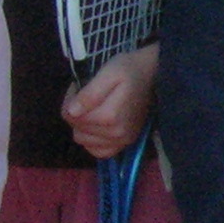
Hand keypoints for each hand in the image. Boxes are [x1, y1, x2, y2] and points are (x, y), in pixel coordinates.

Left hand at [60, 44, 158, 160]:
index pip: (72, 116)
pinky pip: (99, 152)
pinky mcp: (125, 144)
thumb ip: (89, 94)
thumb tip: (71, 112)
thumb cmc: (129, 70)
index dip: (70, 100)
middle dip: (75, 113)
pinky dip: (92, 141)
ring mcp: (121, 141)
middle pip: (77, 129)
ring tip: (92, 109)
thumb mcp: (108, 73)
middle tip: (85, 96)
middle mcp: (116, 133)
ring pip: (84, 141)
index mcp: (110, 116)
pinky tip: (96, 128)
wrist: (153, 75)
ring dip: (82, 126)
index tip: (78, 87)